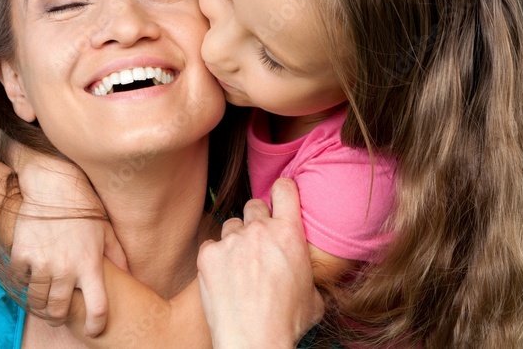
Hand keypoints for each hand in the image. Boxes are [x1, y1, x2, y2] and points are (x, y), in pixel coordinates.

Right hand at [7, 146, 127, 337]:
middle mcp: (66, 268)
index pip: (98, 307)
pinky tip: (30, 275)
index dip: (97, 324)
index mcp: (90, 264)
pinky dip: (24, 282)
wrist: (53, 185)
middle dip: (59, 316)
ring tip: (44, 300)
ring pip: (37, 300)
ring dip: (40, 303)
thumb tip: (130, 276)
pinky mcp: (21, 255)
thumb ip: (118, 256)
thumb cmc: (84, 207)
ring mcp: (41, 263)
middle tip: (59, 314)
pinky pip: (20, 281)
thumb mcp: (106, 230)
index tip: (95, 330)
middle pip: (59, 310)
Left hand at [197, 178, 323, 348]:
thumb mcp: (314, 296)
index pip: (285, 189)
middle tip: (259, 245)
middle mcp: (259, 230)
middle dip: (257, 221)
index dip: (283, 191)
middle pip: (254, 205)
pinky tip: (223, 277)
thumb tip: (308, 273)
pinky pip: (212, 245)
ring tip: (240, 266)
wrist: (253, 341)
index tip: (280, 199)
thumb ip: (308, 272)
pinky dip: (216, 258)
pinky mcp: (208, 254)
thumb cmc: (286, 323)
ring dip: (236, 239)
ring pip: (232, 225)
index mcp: (289, 233)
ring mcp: (231, 240)